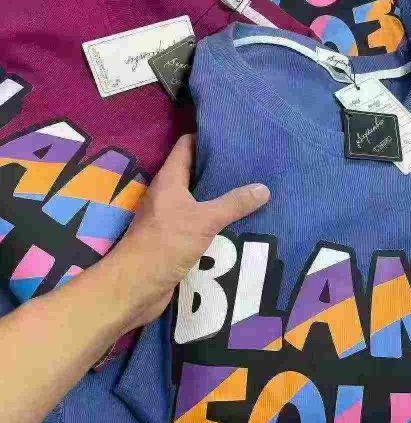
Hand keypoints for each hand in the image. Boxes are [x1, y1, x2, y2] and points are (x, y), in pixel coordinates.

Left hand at [99, 134, 269, 334]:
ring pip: (199, 199)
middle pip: (195, 172)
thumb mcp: (204, 220)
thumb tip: (263, 188)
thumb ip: (233, 204)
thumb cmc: (164, 244)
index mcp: (169, 179)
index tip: (233, 136)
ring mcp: (170, 217)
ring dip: (221, 196)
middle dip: (220, 168)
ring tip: (251, 190)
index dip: (207, 137)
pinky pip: (200, 222)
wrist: (135, 287)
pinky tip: (239, 223)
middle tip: (251, 164)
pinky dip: (217, 221)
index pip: (186, 146)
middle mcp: (168, 194)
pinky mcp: (175, 239)